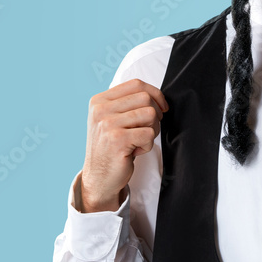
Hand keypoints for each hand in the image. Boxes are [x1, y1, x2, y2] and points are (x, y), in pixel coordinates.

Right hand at [80, 79, 168, 211]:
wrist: (99, 178)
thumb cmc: (111, 147)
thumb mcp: (112, 119)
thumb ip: (127, 104)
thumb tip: (158, 96)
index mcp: (99, 101)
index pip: (136, 84)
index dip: (156, 94)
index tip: (162, 108)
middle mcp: (100, 110)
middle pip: (146, 98)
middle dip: (155, 115)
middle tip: (147, 130)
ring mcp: (107, 124)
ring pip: (150, 114)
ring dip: (152, 131)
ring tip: (138, 141)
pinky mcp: (117, 140)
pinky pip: (149, 134)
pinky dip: (148, 145)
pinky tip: (135, 151)